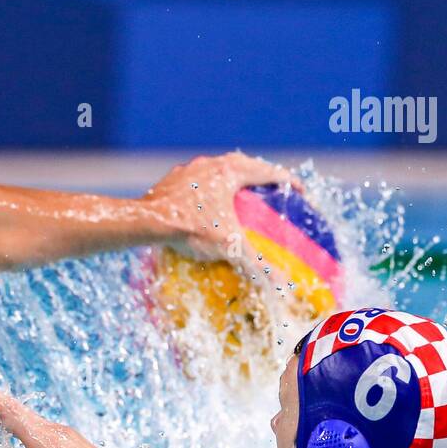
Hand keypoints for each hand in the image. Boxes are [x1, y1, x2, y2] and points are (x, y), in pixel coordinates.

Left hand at [144, 151, 299, 264]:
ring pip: (220, 170)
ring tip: (242, 195)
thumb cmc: (191, 229)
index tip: (300, 193)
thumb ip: (257, 263)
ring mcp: (191, 169)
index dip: (289, 182)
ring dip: (233, 180)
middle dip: (262, 177)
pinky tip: (208, 204)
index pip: (270, 172)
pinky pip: (199, 180)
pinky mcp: (173, 179)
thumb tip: (281, 283)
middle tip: (273, 192)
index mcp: (231, 172)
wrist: (146, 222)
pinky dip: (210, 189)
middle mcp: (212, 164)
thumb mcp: (229, 246)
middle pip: (246, 165)